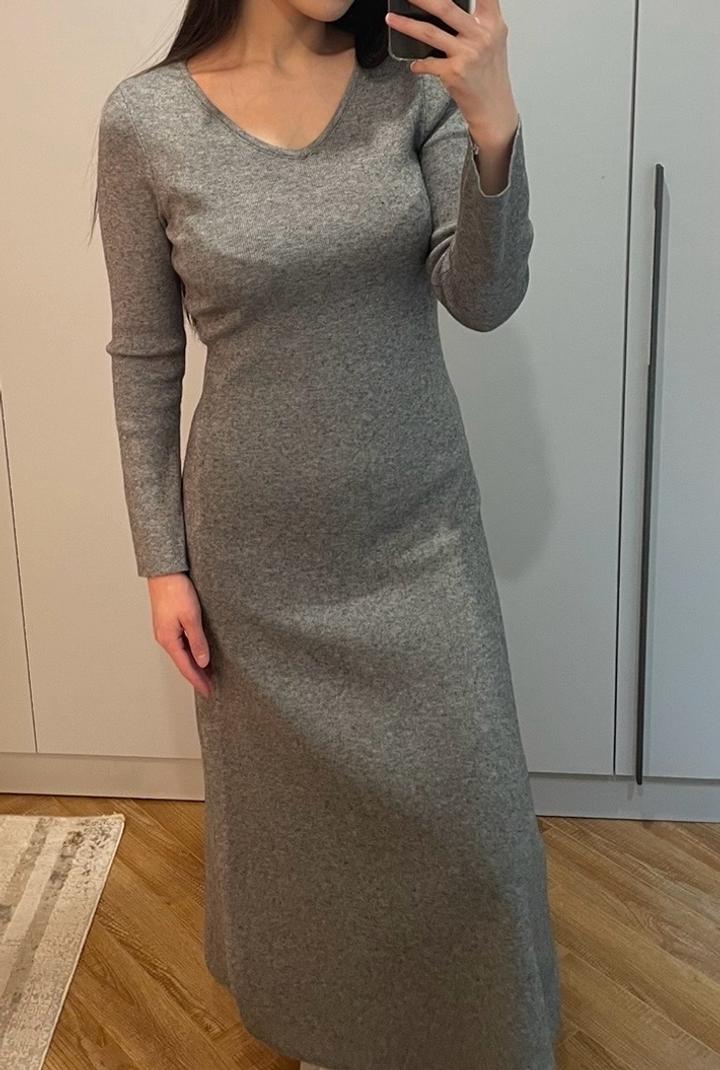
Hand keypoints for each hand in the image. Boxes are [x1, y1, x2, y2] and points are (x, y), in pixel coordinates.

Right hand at [147, 572, 212, 697]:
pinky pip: (181, 644)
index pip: (185, 667)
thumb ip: (198, 641)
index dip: (198, 681)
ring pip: (182, 654)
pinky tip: (199, 653)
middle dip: (196, 676)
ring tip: (208, 674)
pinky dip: (191, 653)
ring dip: (194, 665)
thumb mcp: (191, 617)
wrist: (165, 572)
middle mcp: (164, 638)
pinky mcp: (168, 623)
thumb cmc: (176, 590)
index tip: (208, 692)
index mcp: (168, 639)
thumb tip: (203, 662)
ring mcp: (165, 631)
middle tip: (210, 687)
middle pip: (183, 663)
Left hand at [385, 0, 518, 143]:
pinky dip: (418, 64)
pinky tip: (414, 64)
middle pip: (446, 7)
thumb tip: (447, 8)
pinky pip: (427, 63)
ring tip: (390, 18)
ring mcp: (467, 54)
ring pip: (430, 32)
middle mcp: (481, 36)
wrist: (493, 108)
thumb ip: (477, 21)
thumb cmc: (490, 75)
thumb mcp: (492, 41)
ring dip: (406, 25)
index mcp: (492, 24)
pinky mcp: (454, 73)